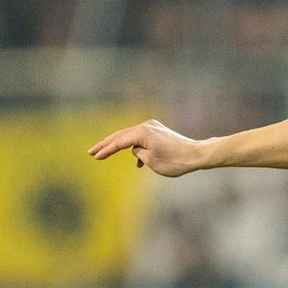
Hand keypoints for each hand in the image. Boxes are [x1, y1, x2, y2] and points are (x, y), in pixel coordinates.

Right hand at [87, 119, 207, 176]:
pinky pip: (141, 138)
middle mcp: (146, 126)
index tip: (95, 157)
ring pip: (130, 136)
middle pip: (121, 135)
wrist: (196, 155)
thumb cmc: (175, 161)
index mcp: (142, 132)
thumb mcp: (151, 161)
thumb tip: (135, 150)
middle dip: (106, 144)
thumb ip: (138, 154)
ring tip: (105, 153)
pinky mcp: (159, 132)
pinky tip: (137, 161)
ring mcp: (153, 127)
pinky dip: (136, 148)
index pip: (119, 142)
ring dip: (119, 146)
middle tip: (91, 152)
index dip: (106, 150)